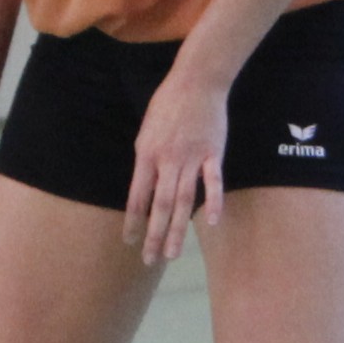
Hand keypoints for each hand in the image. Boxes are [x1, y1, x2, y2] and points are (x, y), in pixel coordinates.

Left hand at [124, 64, 229, 263]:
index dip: (133, 221)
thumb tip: (145, 186)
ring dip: (178, 229)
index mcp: (145, 155)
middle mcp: (166, 160)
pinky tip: (212, 221)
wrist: (195, 82)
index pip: (137, 196)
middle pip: (160, 205)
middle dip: (154, 235)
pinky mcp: (213, 153)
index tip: (130, 242)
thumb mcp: (146, 131)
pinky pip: (213, 181)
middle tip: (152, 260)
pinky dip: (213, 201)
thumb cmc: (167, 105)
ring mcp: (190, 157)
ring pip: (183, 200)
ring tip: (174, 254)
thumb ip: (147, 159)